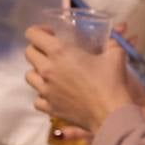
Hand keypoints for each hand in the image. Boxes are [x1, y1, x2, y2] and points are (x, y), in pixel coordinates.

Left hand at [24, 23, 144, 131]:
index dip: (40, 30)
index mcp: (59, 51)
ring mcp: (45, 90)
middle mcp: (47, 69)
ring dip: (38, 71)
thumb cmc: (111, 81)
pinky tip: (55, 94)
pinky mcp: (49, 107)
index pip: (32, 33)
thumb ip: (111, 42)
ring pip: (29, 75)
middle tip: (53, 52)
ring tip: (53, 73)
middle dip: (38, 49)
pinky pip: (37, 99)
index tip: (52, 34)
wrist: (110, 113)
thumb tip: (114, 35)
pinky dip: (43, 95)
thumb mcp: (115, 54)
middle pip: (29, 53)